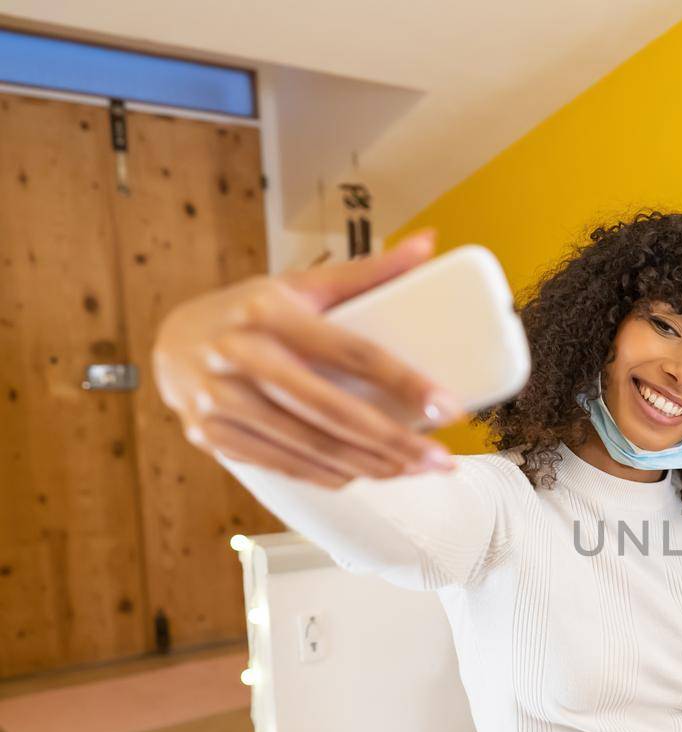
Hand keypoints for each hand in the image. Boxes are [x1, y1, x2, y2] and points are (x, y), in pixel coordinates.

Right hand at [152, 231, 463, 488]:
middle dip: (396, 442)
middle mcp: (239, 356)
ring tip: (416, 470)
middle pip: (333, 412)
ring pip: (312, 447)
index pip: (352, 352)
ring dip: (372, 466)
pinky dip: (333, 475)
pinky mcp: (214, 437)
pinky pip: (287, 465)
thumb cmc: (250, 312)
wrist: (170, 343)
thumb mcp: (301, 285)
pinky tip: (369, 473)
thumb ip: (367, 272)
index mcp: (268, 313)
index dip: (405, 383)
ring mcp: (220, 402)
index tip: (448, 408)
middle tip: (442, 460)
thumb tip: (429, 244)